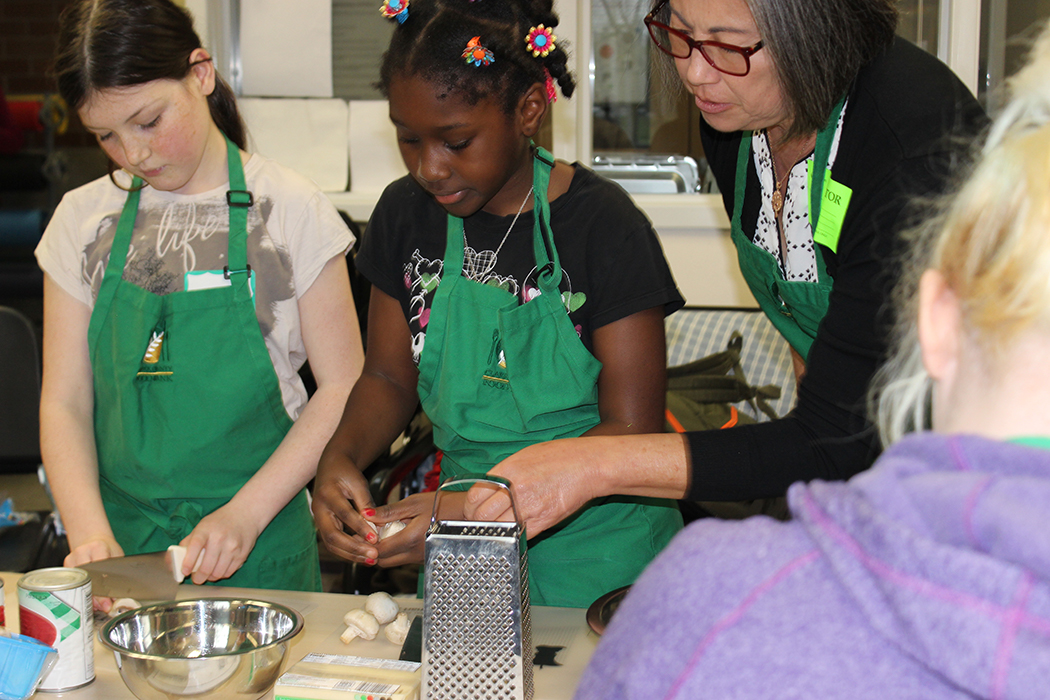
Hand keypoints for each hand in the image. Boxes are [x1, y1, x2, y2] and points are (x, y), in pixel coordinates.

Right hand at [64, 535, 122, 612]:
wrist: (92, 540)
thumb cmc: (107, 548)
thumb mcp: (117, 556)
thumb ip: (117, 574)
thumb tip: (116, 598)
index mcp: (98, 547)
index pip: (99, 572)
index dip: (104, 590)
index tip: (108, 602)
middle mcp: (81, 552)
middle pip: (86, 580)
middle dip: (95, 597)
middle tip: (104, 607)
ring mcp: (71, 558)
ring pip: (77, 584)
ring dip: (87, 597)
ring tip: (97, 605)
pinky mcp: (64, 566)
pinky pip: (71, 583)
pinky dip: (80, 593)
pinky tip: (87, 599)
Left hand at [179, 501, 261, 584]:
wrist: (246, 514)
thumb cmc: (220, 521)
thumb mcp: (202, 526)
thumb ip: (188, 542)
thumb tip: (172, 560)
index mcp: (206, 530)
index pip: (195, 546)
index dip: (188, 562)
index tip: (184, 572)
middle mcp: (219, 538)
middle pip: (206, 567)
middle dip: (198, 578)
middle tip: (196, 578)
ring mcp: (232, 547)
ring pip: (217, 573)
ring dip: (210, 577)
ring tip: (208, 574)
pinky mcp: (242, 554)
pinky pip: (228, 573)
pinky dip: (221, 574)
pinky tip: (219, 568)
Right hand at [312, 449, 380, 564]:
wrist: (331, 467)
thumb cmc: (346, 473)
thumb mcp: (359, 483)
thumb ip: (366, 503)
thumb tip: (378, 526)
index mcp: (327, 494)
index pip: (344, 514)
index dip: (360, 527)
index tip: (375, 539)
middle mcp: (319, 509)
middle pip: (332, 535)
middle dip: (353, 548)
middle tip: (373, 555)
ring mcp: (318, 520)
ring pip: (331, 544)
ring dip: (351, 554)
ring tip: (371, 559)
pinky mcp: (323, 527)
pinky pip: (333, 543)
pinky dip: (348, 552)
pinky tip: (364, 556)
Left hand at [368, 491, 454, 567]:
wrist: (466, 513)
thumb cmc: (443, 504)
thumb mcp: (413, 503)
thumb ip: (388, 512)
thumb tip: (366, 514)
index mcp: (410, 539)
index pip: (378, 551)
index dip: (365, 544)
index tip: (362, 532)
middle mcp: (415, 554)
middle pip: (382, 561)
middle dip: (372, 550)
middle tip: (370, 533)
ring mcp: (420, 558)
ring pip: (393, 561)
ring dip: (384, 550)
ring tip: (385, 531)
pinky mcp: (425, 558)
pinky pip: (404, 559)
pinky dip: (396, 550)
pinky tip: (399, 534)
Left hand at [464, 439, 600, 538]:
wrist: (588, 464)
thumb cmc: (559, 456)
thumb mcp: (525, 455)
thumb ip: (504, 473)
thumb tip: (489, 488)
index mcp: (507, 470)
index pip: (475, 496)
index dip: (470, 507)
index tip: (472, 512)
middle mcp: (514, 488)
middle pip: (482, 516)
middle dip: (478, 523)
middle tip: (481, 525)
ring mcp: (529, 506)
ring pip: (499, 528)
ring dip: (495, 531)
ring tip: (497, 530)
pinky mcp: (543, 520)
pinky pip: (519, 535)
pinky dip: (514, 536)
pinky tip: (515, 532)